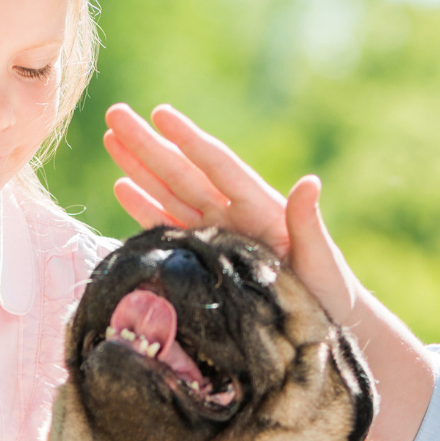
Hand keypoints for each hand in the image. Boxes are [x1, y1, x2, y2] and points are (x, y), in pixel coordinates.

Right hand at [103, 103, 360, 321]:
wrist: (322, 327)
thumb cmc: (328, 292)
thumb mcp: (321, 258)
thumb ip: (307, 223)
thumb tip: (310, 182)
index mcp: (259, 208)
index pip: (217, 166)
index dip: (188, 140)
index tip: (160, 114)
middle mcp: (232, 214)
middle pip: (183, 173)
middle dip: (148, 145)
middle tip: (115, 114)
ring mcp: (215, 234)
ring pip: (169, 193)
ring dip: (139, 168)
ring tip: (111, 138)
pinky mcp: (203, 257)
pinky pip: (167, 228)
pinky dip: (144, 208)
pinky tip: (122, 186)